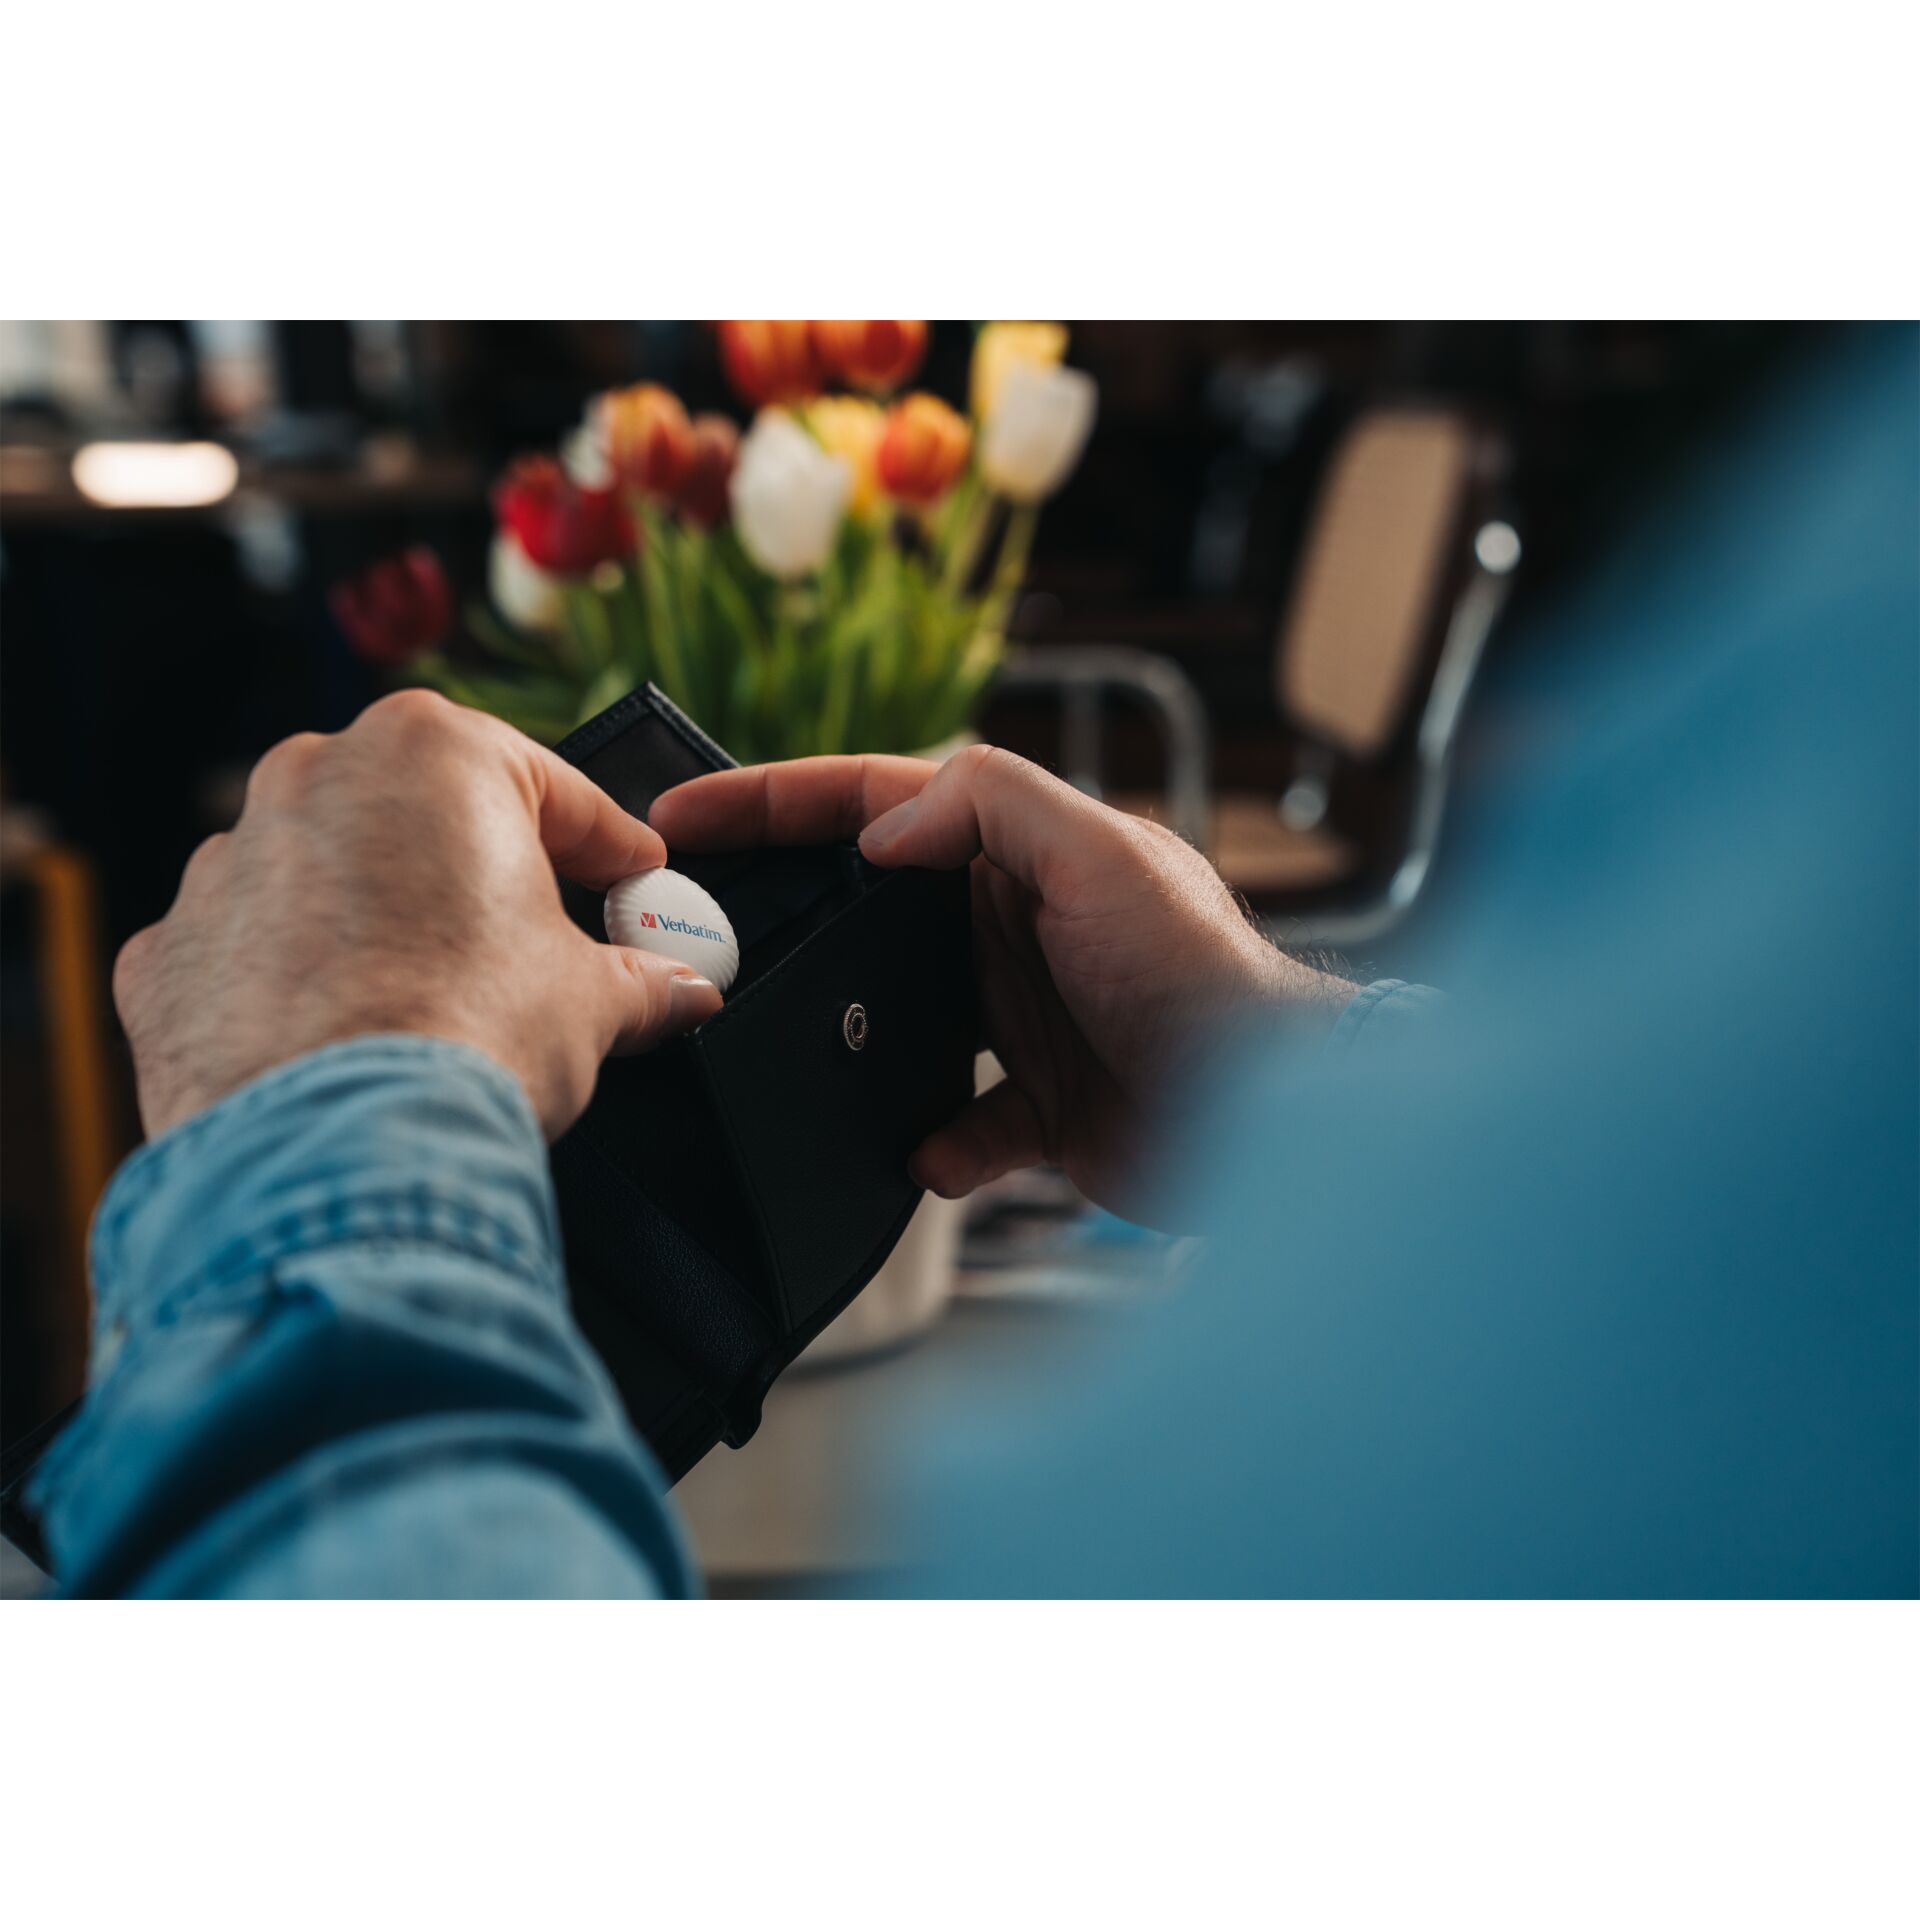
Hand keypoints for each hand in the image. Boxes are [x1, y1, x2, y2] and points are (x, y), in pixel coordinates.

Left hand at [114, 691, 723, 1141]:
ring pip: (335, 876)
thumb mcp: (594, 1000)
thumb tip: (682, 989)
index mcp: (432, 753)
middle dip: (487, 875)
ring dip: (387, 923)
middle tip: (541, 944)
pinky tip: (349, 1039)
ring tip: (439, 1003)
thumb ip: (645, 979)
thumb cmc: (464, 1039)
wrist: (332, 1156)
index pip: (555, 791)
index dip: (610, 847)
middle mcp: (315, 779)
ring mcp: (228, 862)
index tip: (636, 880)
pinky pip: (257, 951)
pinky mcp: (170, 950)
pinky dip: (301, 983)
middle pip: (432, 818)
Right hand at [651, 745, 1354, 1221]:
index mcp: (1018, 850)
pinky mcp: (1038, 1106)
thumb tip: (883, 827)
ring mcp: (1021, 1017)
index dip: (774, 799)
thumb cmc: (1206, 973)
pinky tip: (919, 1152)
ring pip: (899, 1018)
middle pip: (871, 905)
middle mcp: (1010, 926)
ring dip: (848, 1033)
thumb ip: (993, 808)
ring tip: (777, 1040)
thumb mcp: (1103, 855)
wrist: (1274, 1114)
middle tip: (695, 927)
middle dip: (787, 910)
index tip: (685, 814)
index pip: (874, 802)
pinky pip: (955, 1124)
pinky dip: (930, 1142)